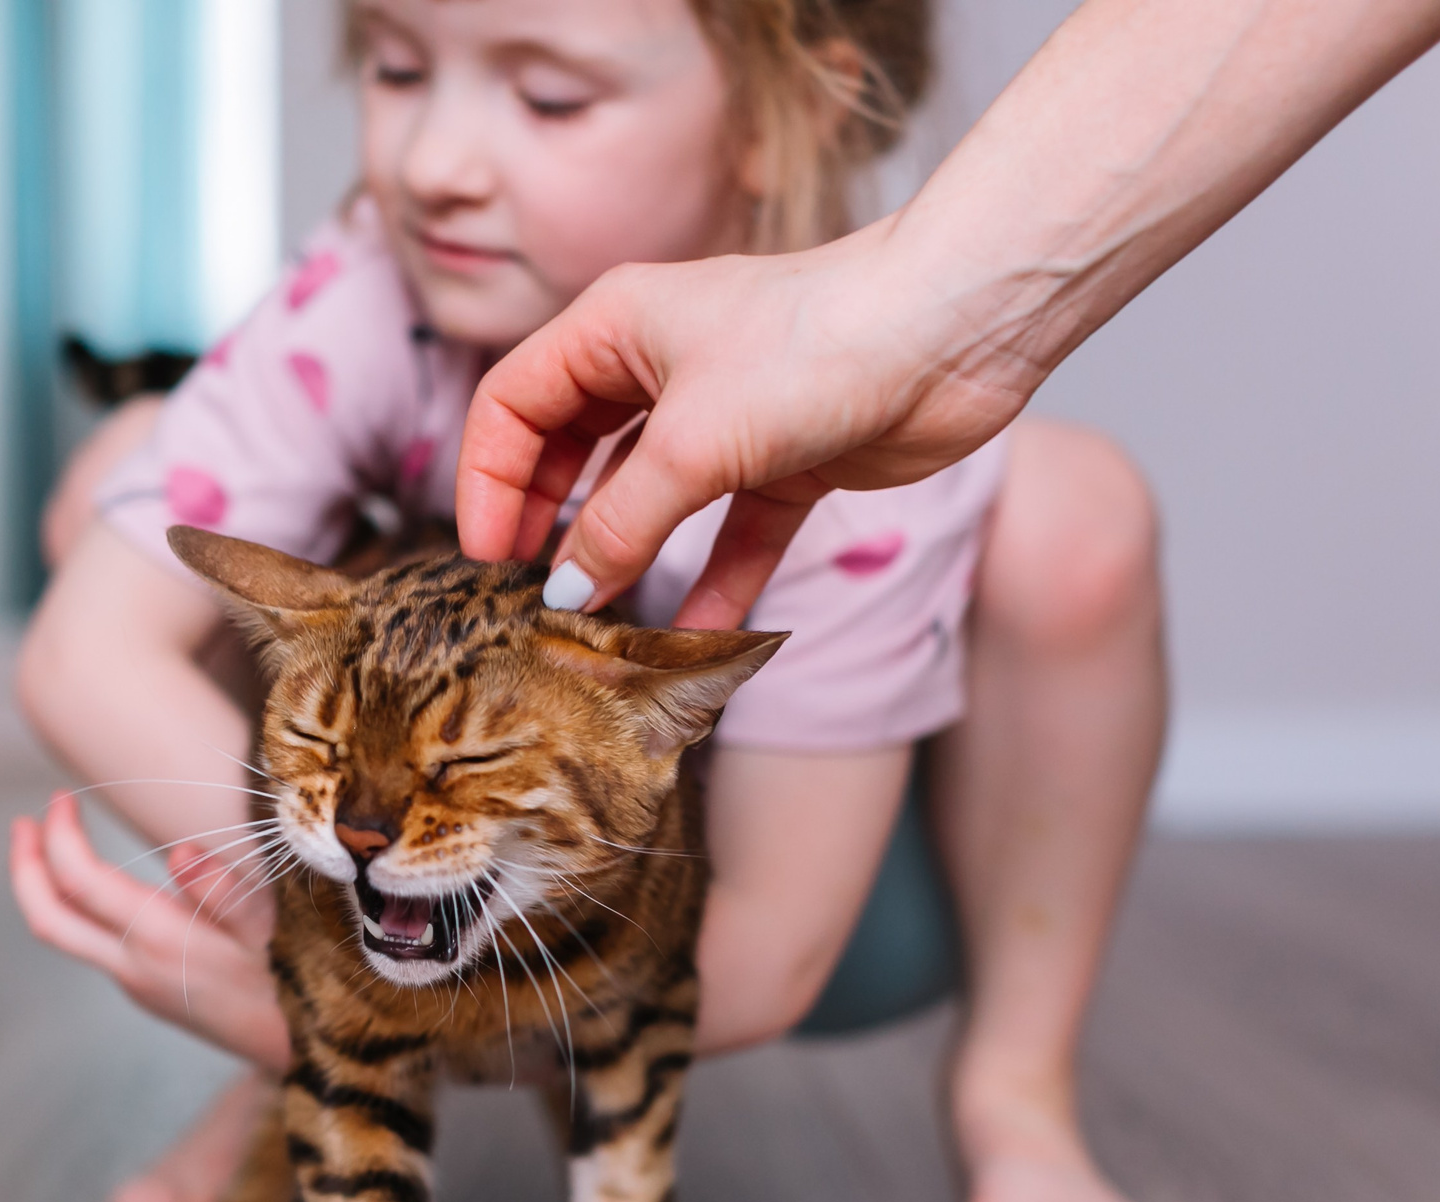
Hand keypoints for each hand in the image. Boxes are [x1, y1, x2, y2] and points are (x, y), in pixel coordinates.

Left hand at [9, 792, 292, 1069]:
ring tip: (43, 842)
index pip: (82, 882)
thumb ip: (225, 892)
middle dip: (25, 866)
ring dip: (42, 886)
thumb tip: (180, 853)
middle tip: (22, 823)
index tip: (63, 797)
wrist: (293, 1050)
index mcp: (161, 940)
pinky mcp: (140, 988)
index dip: (61, 835)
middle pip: (48, 917)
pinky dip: (71, 903)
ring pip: (62, 932)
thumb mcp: (270, 930)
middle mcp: (133, 964)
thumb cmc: (288, 981)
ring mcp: (132, 981)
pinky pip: (87, 941)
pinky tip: (88, 881)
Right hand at [456, 217, 1028, 630]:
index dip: (487, 480)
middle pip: (568, 453)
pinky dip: (710, 582)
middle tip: (526, 595)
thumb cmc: (815, 346)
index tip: (486, 556)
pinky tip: (690, 637)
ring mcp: (720, 416)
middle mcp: (657, 365)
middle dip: (543, 524)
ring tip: (597, 628)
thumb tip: (563, 596)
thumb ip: (618, 524)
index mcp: (614, 327)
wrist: (953, 334)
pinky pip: (726, 535)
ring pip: (645, 500)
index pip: (512, 404)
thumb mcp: (693, 442)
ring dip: (623, 561)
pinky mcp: (781, 461)